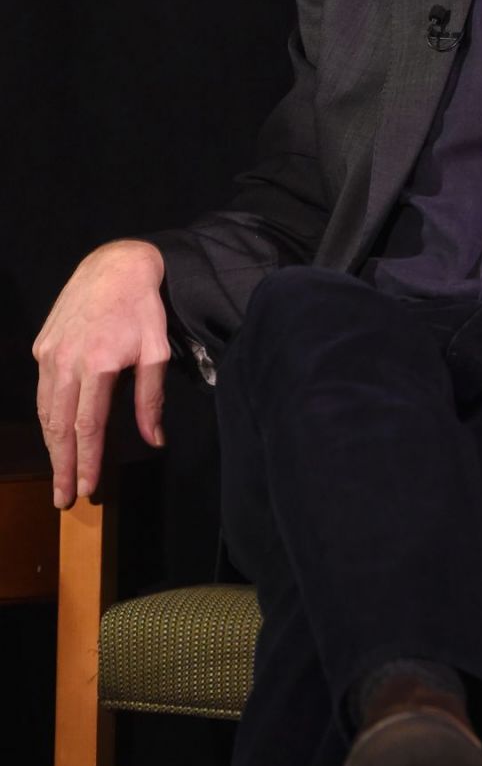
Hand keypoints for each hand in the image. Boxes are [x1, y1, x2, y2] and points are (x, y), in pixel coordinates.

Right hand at [33, 240, 168, 507]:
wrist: (115, 266)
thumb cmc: (143, 309)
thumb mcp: (156, 351)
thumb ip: (152, 400)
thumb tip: (155, 441)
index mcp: (99, 365)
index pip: (88, 427)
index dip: (86, 461)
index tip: (86, 489)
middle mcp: (67, 361)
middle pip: (60, 427)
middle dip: (62, 466)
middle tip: (63, 499)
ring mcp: (49, 353)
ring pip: (46, 411)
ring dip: (51, 446)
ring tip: (58, 474)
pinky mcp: (42, 345)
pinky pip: (43, 390)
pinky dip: (47, 417)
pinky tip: (54, 435)